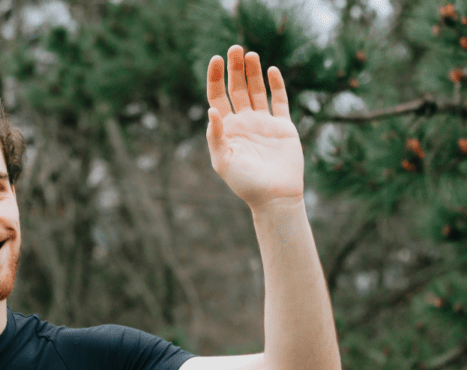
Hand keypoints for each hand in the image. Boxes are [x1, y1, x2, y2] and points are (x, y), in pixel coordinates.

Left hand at [206, 45, 303, 208]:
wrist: (274, 196)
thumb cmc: (245, 183)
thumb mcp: (223, 160)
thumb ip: (216, 136)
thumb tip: (210, 110)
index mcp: (226, 129)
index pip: (217, 97)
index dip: (215, 78)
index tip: (216, 60)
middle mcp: (243, 123)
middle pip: (237, 89)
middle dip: (235, 69)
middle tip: (235, 48)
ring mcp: (263, 123)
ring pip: (257, 91)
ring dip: (253, 73)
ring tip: (250, 54)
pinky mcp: (283, 126)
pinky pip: (279, 101)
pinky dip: (276, 86)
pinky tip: (271, 71)